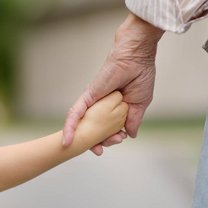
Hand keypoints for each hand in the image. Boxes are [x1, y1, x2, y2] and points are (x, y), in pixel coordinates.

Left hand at [63, 13, 163, 154]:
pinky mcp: (87, 96)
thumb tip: (130, 135)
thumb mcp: (140, 104)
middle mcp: (101, 106)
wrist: (136, 57)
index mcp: (114, 108)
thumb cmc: (140, 76)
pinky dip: (70, 127)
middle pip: (95, 129)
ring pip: (84, 126)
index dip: (110, 139)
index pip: (108, 128)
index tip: (118, 141)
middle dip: (100, 142)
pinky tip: (67, 142)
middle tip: (106, 147)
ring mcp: (93, 102)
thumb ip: (133, 120)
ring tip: (95, 149)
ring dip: (87, 140)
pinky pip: (75, 113)